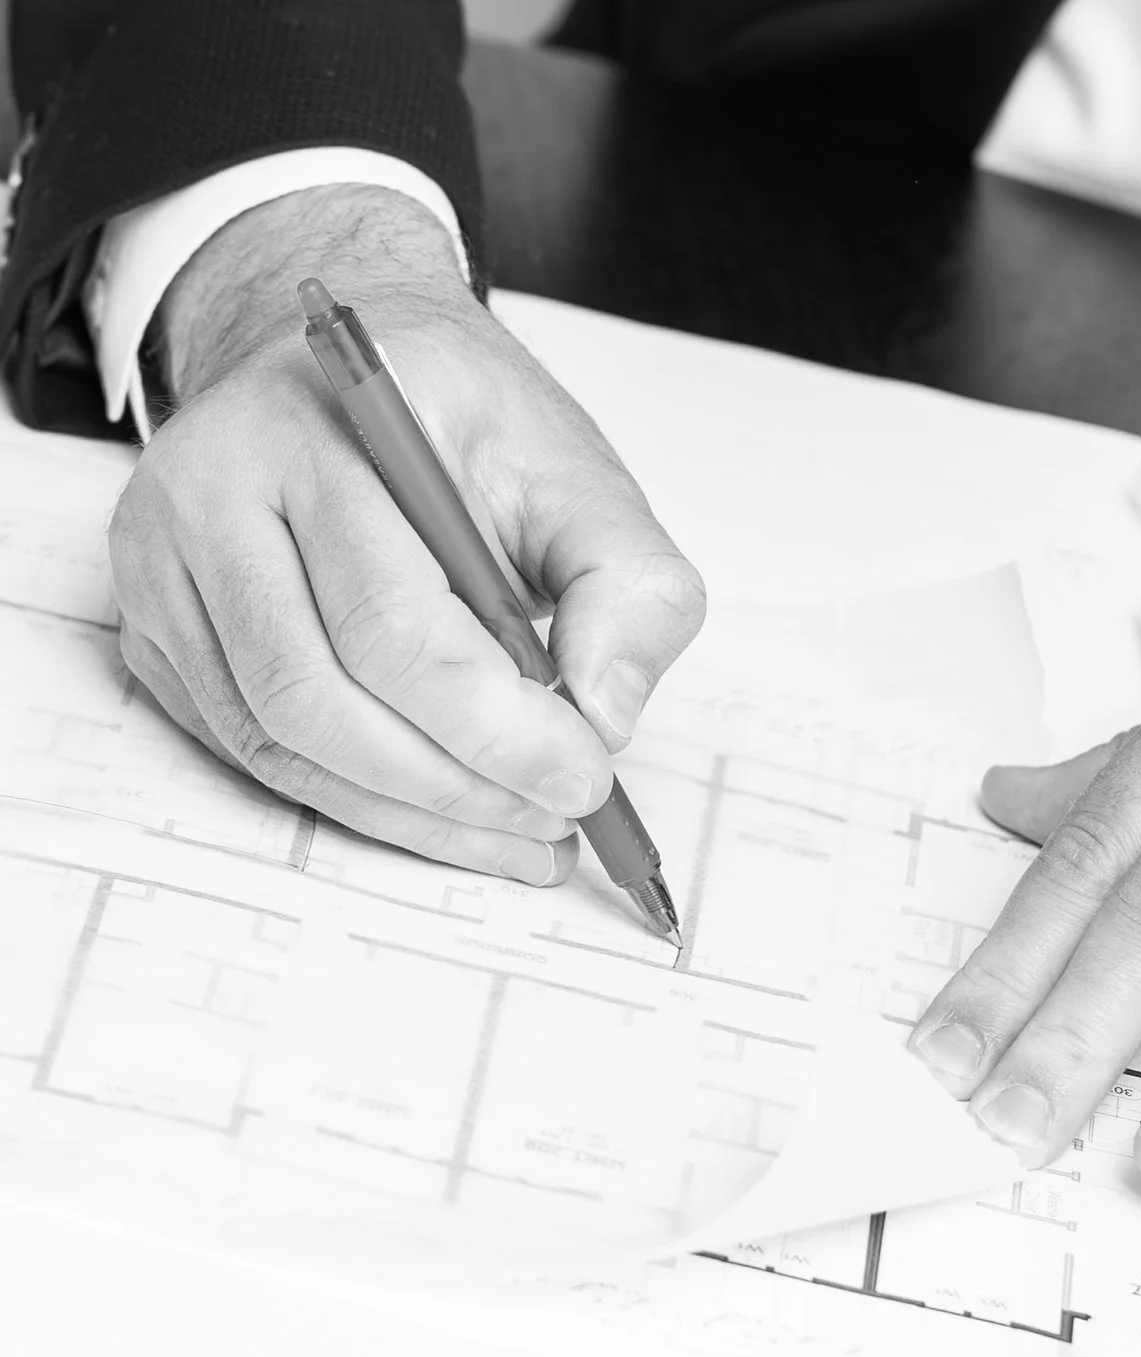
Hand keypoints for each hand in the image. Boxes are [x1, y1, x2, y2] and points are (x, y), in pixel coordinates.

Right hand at [109, 184, 704, 883]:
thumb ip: (629, 585)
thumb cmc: (466, 432)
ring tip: (519, 832)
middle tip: (556, 818)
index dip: (493, 726)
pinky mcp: (158, 632)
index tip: (584, 776)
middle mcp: (209, 494)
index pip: (388, 618)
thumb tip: (607, 715)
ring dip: (411, 814)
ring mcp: (164, 568)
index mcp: (316, 434)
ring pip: (275, 742)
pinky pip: (250, 753)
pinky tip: (450, 816)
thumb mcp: (579, 474)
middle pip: (314, 696)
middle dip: (454, 784)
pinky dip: (362, 804)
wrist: (356, 387)